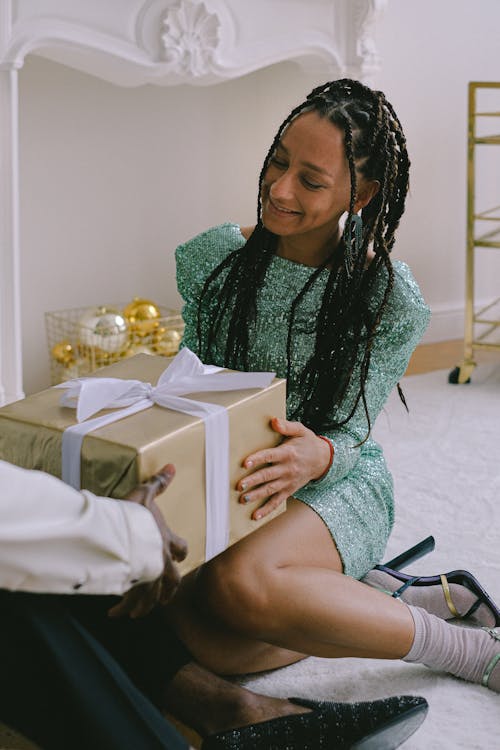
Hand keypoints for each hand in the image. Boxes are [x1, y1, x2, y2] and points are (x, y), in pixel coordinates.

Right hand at [108, 465, 187, 618]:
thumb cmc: (134, 515)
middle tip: (167, 598)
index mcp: (166, 541)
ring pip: (152, 596)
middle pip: (172, 580)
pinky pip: (129, 601)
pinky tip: (115, 613)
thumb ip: (158, 483)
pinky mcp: (133, 586)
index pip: (181, 548)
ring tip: (139, 612)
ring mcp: (148, 576)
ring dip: (146, 605)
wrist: (121, 535)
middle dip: (169, 589)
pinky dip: (123, 608)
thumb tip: (171, 466)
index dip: (181, 552)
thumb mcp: (145, 494)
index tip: (181, 557)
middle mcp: (161, 562)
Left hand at [237, 418, 331, 520]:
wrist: (323, 459)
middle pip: (267, 475)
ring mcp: (288, 481)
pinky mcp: (289, 490)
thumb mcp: (301, 430)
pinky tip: (255, 516)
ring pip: (270, 490)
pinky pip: (277, 501)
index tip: (245, 463)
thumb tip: (274, 421)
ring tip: (243, 499)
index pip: (270, 456)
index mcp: (288, 453)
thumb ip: (287, 426)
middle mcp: (287, 469)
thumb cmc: (308, 443)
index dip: (257, 459)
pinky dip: (266, 510)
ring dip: (256, 495)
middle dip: (252, 481)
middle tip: (239, 485)